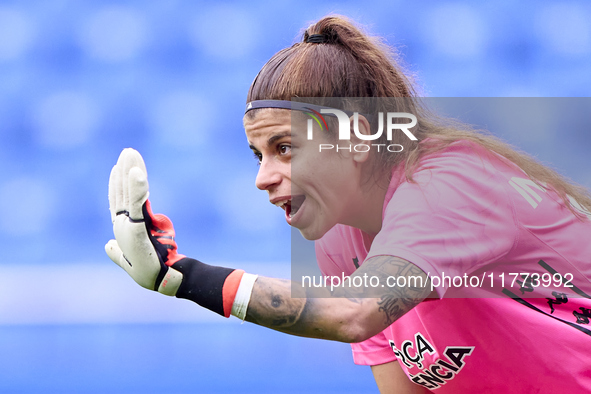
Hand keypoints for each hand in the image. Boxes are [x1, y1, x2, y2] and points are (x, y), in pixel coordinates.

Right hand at [105, 148, 183, 295]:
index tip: (120, 167)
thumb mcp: (130, 258)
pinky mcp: (137, 228)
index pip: (118, 201)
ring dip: (130, 171)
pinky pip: (138, 203)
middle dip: (125, 170)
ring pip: (129, 194)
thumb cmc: (149, 270)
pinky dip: (137, 187)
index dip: (117, 184)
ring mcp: (128, 226)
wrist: (161, 280)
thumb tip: (108, 245)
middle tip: (128, 151)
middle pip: (122, 192)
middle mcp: (121, 225)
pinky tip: (138, 172)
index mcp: (121, 229)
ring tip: (131, 153)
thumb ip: (117, 252)